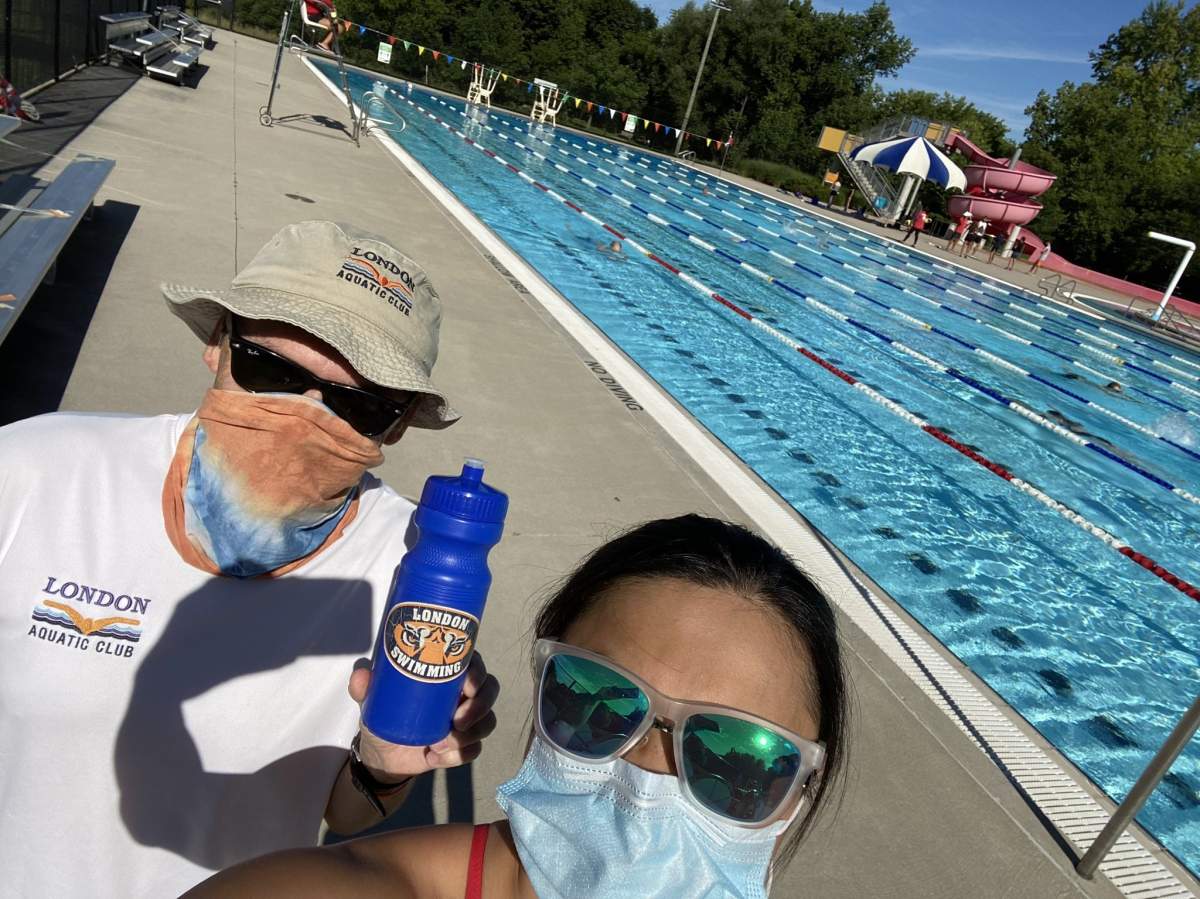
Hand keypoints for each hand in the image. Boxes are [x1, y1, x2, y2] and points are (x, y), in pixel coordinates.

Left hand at [347, 652, 499, 781]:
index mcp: (448, 674)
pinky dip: (458, 755)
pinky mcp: (464, 746)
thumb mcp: (373, 700)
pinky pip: (474, 750)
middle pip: (490, 691)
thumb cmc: (385, 717)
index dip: (477, 672)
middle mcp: (463, 694)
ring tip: (441, 744)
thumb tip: (362, 673)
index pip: (474, 664)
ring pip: (487, 722)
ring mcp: (467, 720)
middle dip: (480, 706)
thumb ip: (365, 686)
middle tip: (458, 720)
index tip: (467, 684)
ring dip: (470, 735)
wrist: (383, 755)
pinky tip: (435, 757)